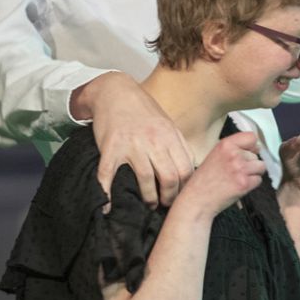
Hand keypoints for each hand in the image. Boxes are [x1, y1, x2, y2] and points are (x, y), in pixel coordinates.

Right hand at [81, 72, 195, 207]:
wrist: (115, 92)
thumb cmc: (144, 112)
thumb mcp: (168, 125)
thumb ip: (179, 146)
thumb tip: (191, 170)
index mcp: (170, 137)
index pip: (186, 170)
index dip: (186, 188)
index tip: (182, 196)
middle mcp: (153, 142)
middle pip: (169, 177)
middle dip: (170, 197)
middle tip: (166, 205)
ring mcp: (131, 146)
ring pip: (145, 179)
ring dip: (148, 198)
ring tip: (149, 205)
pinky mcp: (110, 149)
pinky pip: (108, 176)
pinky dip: (108, 194)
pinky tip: (109, 207)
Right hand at [176, 133, 267, 216]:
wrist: (197, 200)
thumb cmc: (204, 180)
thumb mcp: (215, 156)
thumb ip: (234, 149)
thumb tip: (257, 147)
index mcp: (225, 145)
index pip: (251, 137)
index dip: (251, 146)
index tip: (247, 152)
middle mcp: (233, 154)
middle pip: (256, 155)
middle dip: (249, 164)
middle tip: (233, 173)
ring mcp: (240, 169)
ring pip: (261, 167)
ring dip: (252, 174)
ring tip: (237, 179)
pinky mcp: (245, 183)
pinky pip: (258, 180)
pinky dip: (251, 185)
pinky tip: (237, 187)